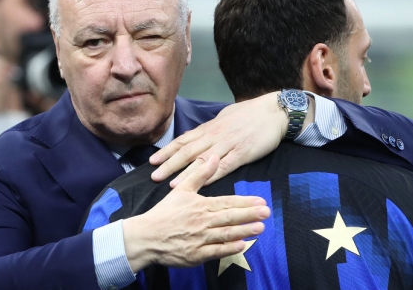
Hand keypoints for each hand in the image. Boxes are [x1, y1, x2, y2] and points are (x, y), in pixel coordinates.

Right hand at [122, 155, 269, 271]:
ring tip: (260, 228)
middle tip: (267, 213)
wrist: (146, 236)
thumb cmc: (165, 213)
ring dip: (244, 231)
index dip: (245, 202)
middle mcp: (202, 221)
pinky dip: (228, 249)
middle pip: (230, 217)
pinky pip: (215, 252)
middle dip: (249, 215)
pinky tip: (241, 246)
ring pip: (225, 234)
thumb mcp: (181, 190)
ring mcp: (200, 239)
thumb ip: (199, 174)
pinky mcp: (196, 255)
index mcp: (200, 205)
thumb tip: (213, 156)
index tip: (261, 201)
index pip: (227, 202)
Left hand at [149, 92, 287, 186]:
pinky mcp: (243, 153)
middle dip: (169, 164)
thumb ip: (211, 128)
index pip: (183, 140)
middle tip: (154, 176)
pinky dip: (212, 176)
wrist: (274, 111)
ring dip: (186, 173)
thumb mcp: (225, 117)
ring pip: (203, 161)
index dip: (167, 151)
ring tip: (172, 185)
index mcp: (210, 128)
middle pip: (188, 152)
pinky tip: (202, 185)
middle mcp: (215, 136)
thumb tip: (197, 135)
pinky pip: (224, 166)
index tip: (153, 161)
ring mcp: (228, 145)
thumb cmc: (250, 113)